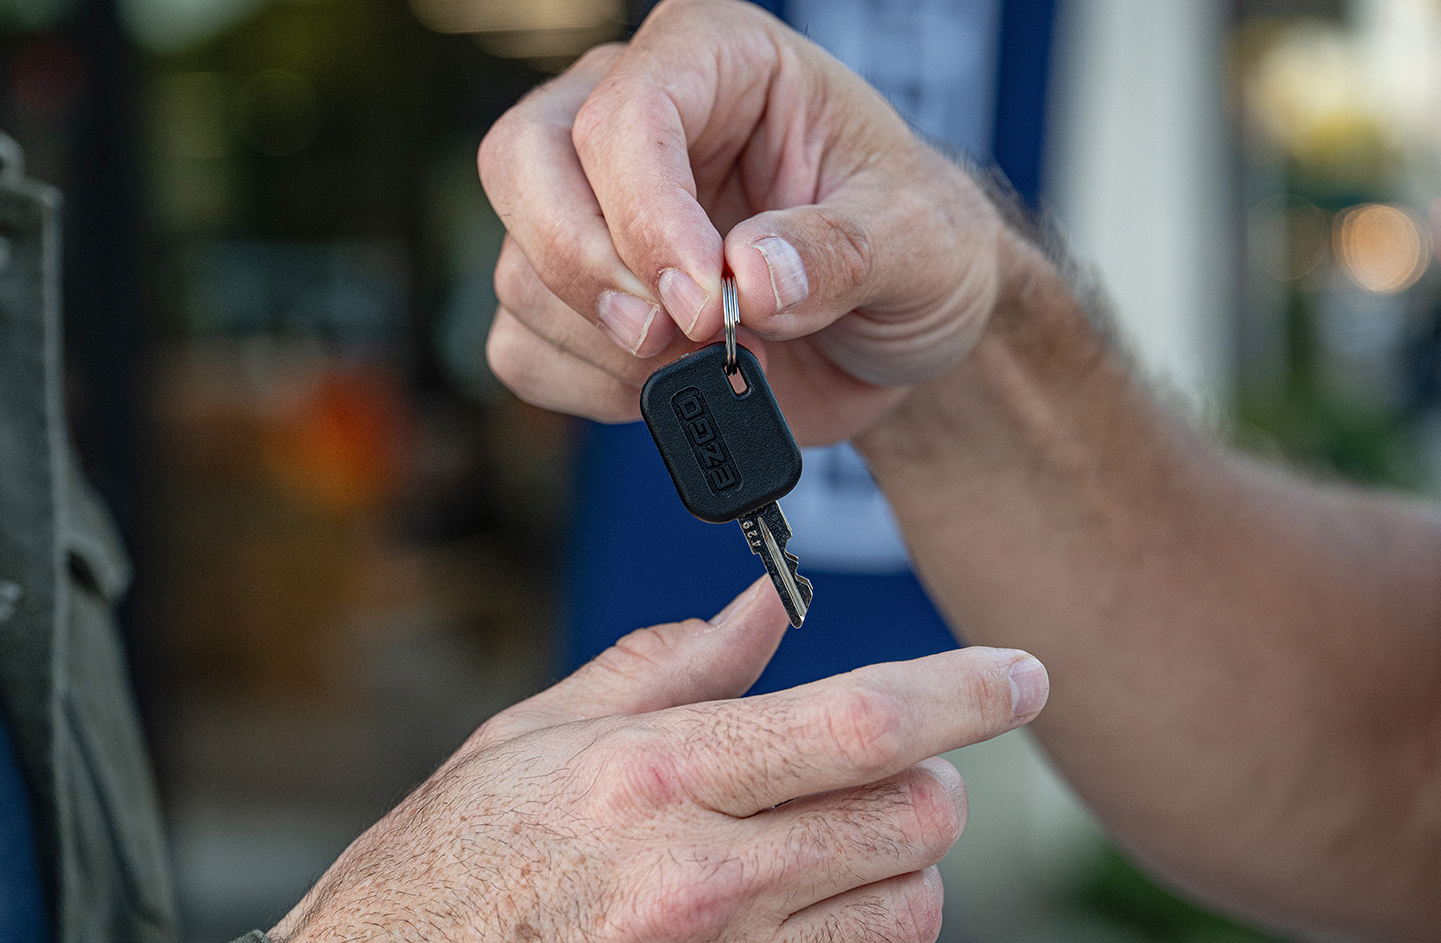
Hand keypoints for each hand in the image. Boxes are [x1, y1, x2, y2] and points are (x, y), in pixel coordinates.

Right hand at [270, 579, 1048, 942]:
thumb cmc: (427, 889)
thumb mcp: (525, 745)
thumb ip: (663, 668)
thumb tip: (760, 611)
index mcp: (649, 784)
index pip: (862, 724)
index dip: (965, 692)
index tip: (1018, 677)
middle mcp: (701, 887)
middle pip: (916, 820)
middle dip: (928, 779)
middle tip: (880, 767)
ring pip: (912, 914)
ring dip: (898, 869)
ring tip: (825, 852)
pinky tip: (798, 933)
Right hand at [477, 0, 1012, 446]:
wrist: (901, 329)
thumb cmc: (916, 248)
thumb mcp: (921, 240)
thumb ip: (843, 252)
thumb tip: (752, 277)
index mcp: (717, 59)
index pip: (625, 111)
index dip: (647, 215)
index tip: (710, 305)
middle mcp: (631, 116)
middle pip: (522, 161)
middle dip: (585, 268)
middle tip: (672, 336)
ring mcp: (591, 207)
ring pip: (520, 267)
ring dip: (608, 345)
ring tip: (719, 361)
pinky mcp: (575, 297)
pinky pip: (519, 343)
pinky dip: (586, 386)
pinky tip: (671, 385)